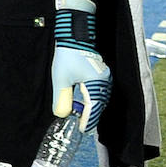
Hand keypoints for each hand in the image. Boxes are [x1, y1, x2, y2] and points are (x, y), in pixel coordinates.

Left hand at [51, 0, 111, 132]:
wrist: (74, 35)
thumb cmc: (67, 55)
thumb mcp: (61, 77)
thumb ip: (62, 97)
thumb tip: (62, 115)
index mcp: (97, 84)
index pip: (93, 109)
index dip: (87, 121)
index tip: (81, 130)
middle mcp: (104, 82)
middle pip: (99, 106)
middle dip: (90, 116)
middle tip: (80, 126)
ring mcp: (104, 78)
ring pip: (100, 99)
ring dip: (91, 108)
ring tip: (81, 117)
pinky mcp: (101, 74)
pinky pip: (99, 92)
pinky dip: (93, 100)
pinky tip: (85, 103)